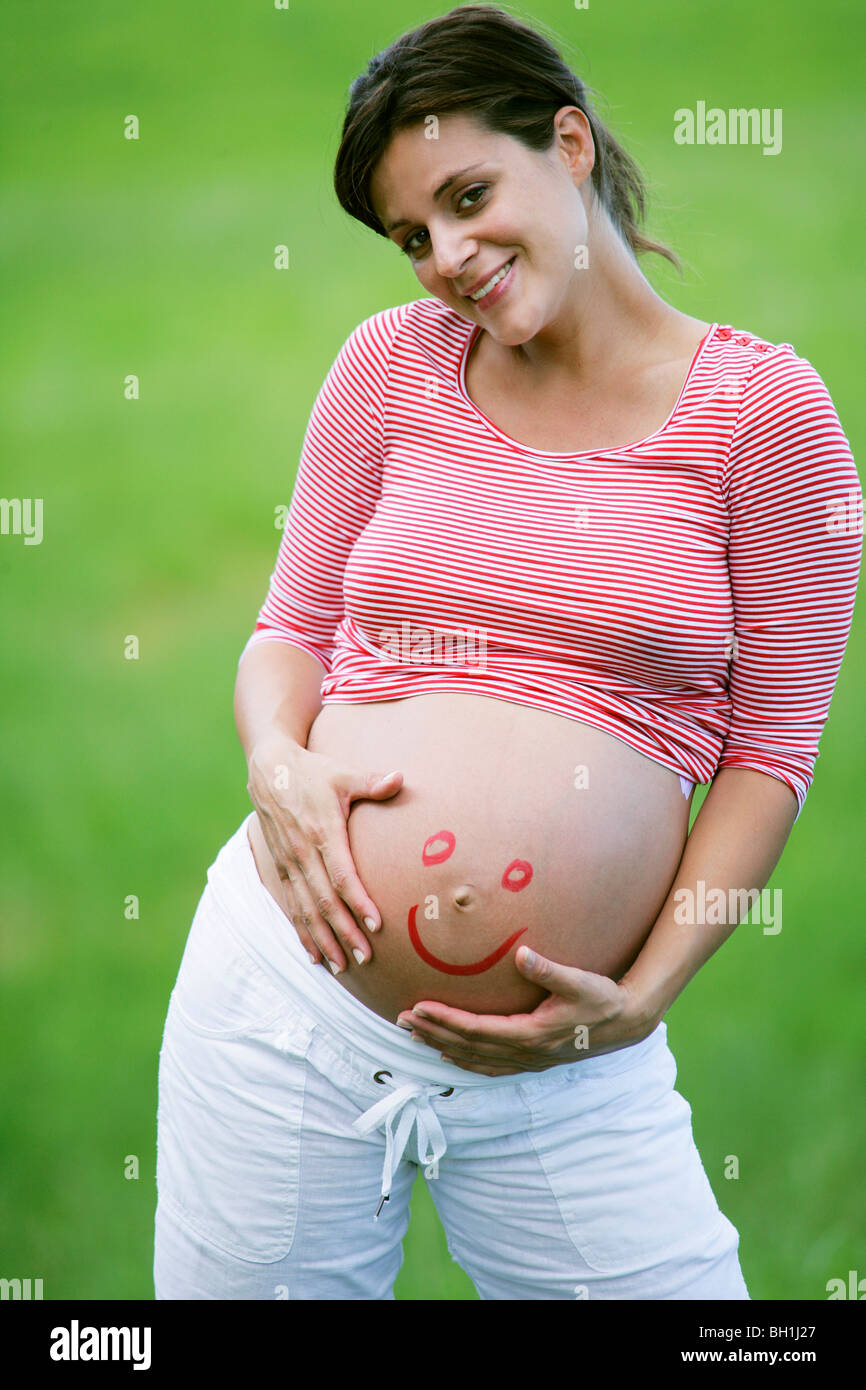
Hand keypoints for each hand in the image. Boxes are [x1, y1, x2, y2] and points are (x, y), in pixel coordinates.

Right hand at [246, 734, 402, 972]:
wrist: (269, 770)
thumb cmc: (313, 772)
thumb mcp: (342, 773)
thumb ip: (371, 781)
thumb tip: (400, 778)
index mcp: (321, 831)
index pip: (341, 874)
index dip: (358, 900)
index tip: (376, 923)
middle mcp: (302, 852)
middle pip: (325, 900)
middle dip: (344, 931)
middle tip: (365, 958)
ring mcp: (289, 863)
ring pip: (306, 910)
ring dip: (323, 940)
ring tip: (342, 966)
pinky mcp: (281, 868)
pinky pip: (292, 906)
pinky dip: (302, 932)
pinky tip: (314, 956)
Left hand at [397, 945, 659, 1074]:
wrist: (626, 1023)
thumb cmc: (602, 998)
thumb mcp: (578, 981)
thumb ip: (549, 969)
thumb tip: (522, 954)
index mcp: (531, 1034)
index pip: (476, 1029)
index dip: (445, 1020)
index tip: (418, 1008)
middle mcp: (525, 1052)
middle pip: (468, 1047)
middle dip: (433, 1033)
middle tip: (400, 1020)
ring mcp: (529, 1060)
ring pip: (475, 1059)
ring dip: (443, 1048)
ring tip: (414, 1036)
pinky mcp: (534, 1060)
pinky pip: (490, 1067)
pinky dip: (466, 1062)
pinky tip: (451, 1057)